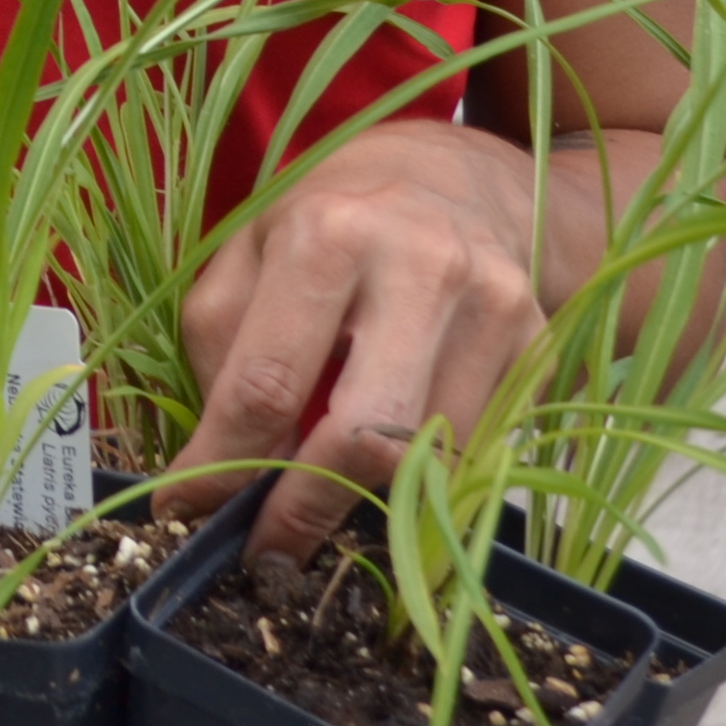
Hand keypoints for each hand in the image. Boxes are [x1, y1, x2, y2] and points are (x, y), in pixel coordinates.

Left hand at [157, 120, 549, 558]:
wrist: (459, 179)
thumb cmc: (333, 219)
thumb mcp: (249, 250)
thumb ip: (222, 348)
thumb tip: (215, 467)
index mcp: (329, 234)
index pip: (266, 384)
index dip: (221, 466)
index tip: (186, 512)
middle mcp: (422, 267)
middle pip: (365, 436)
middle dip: (307, 509)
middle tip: (267, 547)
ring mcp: (494, 308)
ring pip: (428, 461)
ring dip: (369, 496)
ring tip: (327, 485)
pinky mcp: (539, 346)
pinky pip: (476, 453)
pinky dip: (426, 476)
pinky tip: (394, 455)